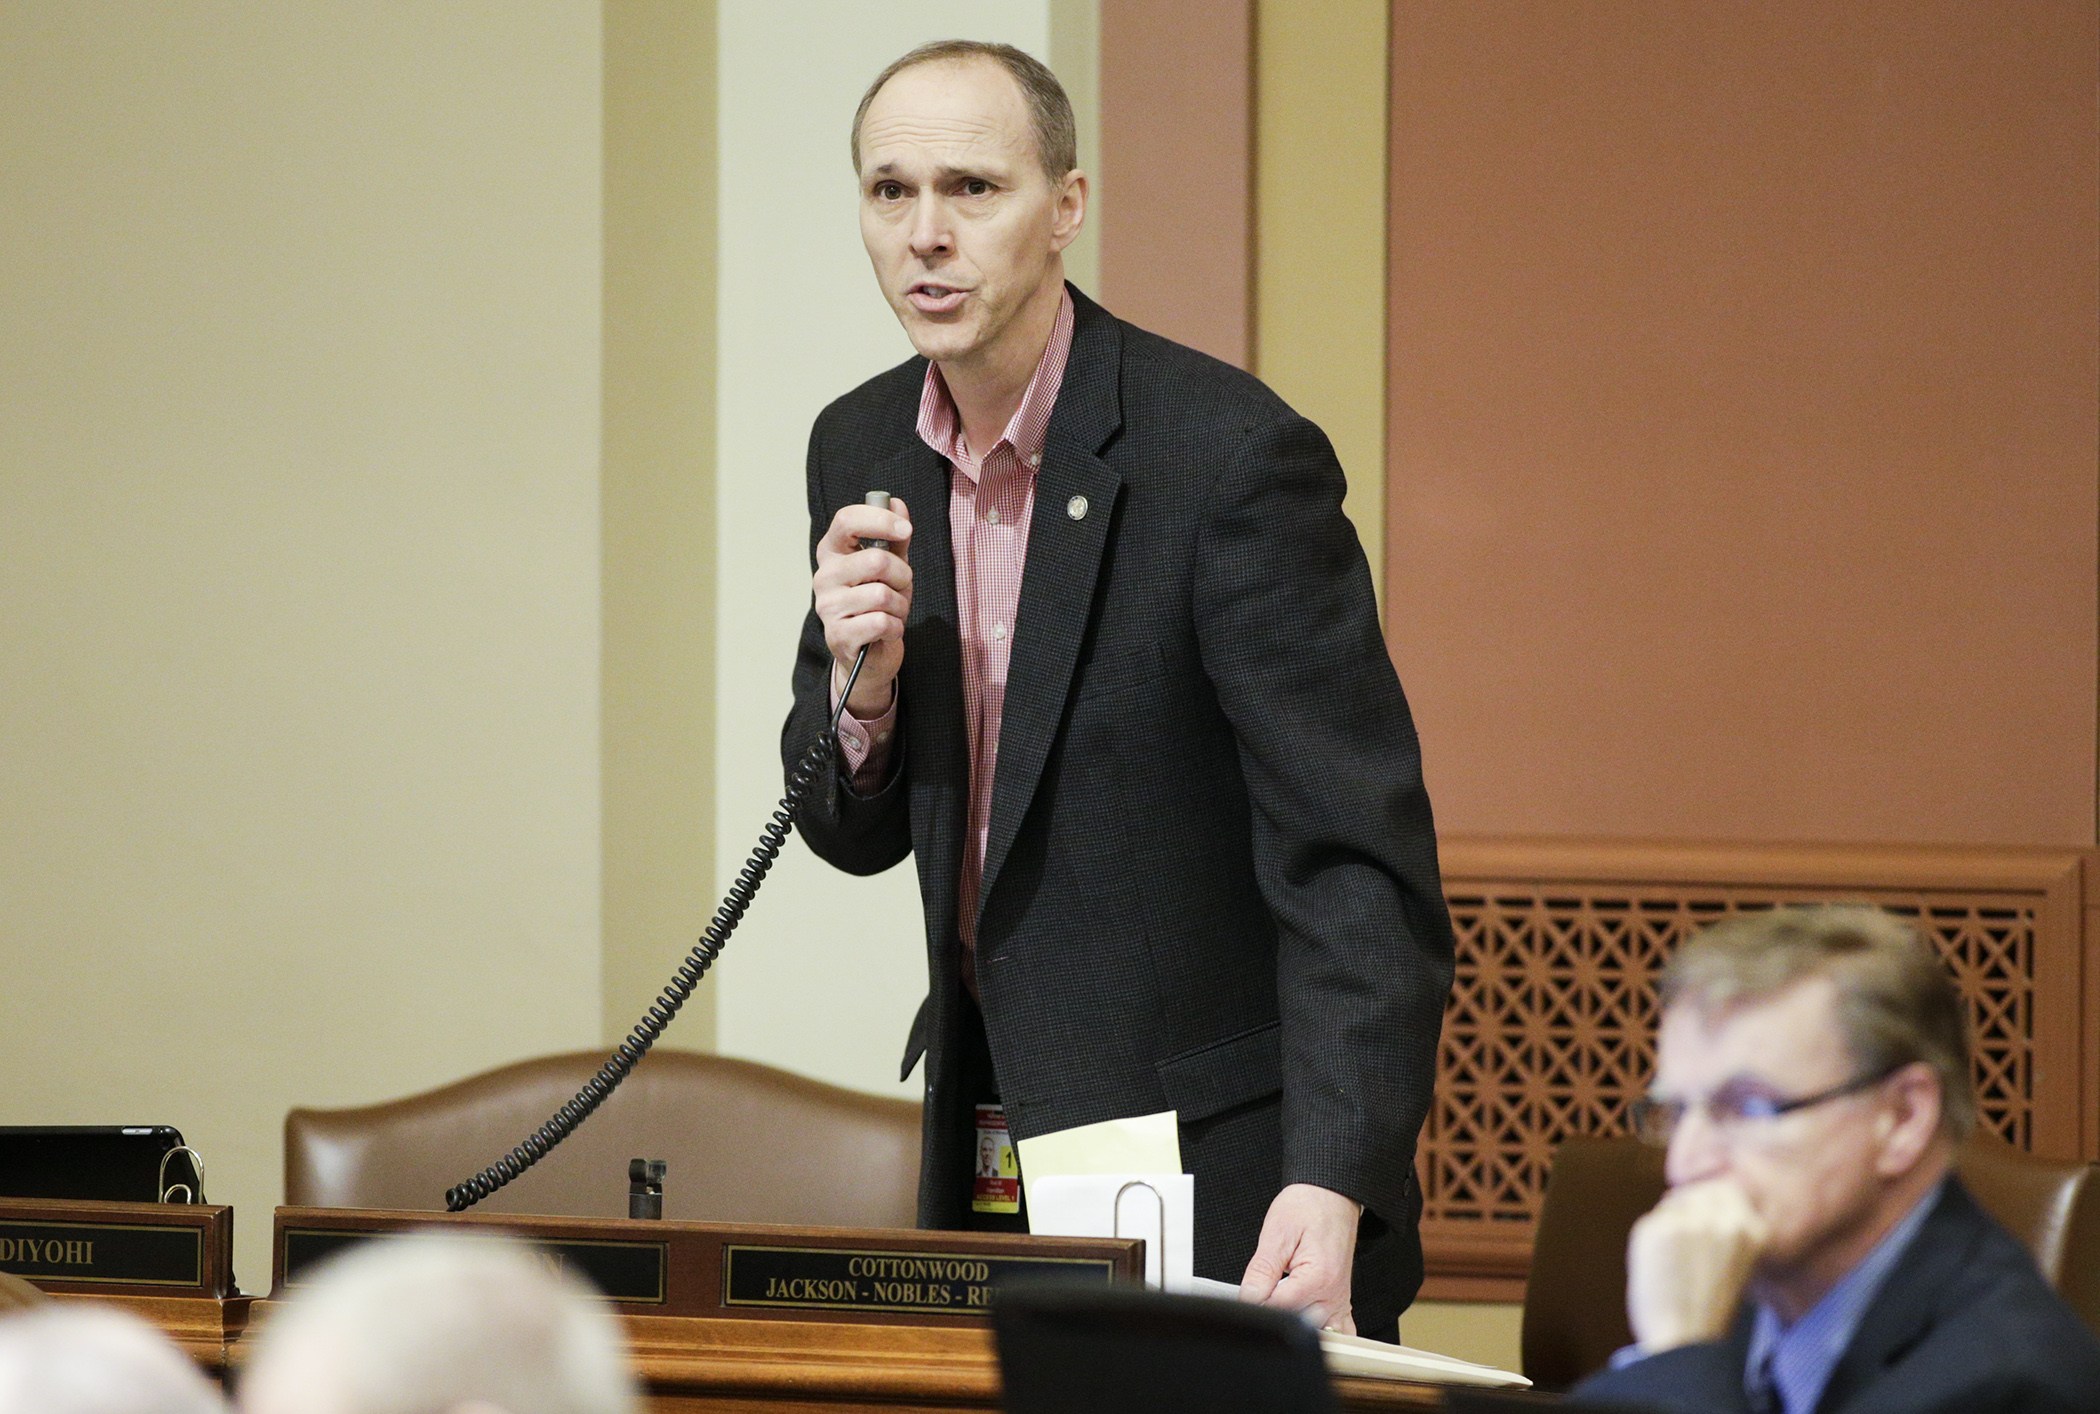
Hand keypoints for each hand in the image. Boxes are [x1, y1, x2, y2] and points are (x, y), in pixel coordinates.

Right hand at [813, 497, 912, 715]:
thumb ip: (896, 537)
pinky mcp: (838, 636)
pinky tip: (886, 631)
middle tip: (901, 587)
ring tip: (893, 612)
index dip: (879, 519)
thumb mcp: (893, 566)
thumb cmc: (880, 602)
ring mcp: (827, 607)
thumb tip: (897, 504)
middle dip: (903, 575)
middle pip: (876, 560)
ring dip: (901, 605)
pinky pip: (881, 622)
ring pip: (882, 594)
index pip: (847, 520)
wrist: (871, 653)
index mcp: (833, 552)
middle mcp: (824, 576)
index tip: (905, 529)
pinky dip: (895, 628)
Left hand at [1239, 1183, 1361, 1333]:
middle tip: (1260, 1289)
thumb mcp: (1276, 1232)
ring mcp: (1339, 1300)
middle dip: (1273, 1311)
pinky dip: (1322, 1332)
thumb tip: (1248, 1297)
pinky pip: (1338, 1330)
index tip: (1247, 1293)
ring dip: (1295, 1321)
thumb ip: (1261, 1269)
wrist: (1331, 1196)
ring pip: (1315, 1332)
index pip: (1279, 1308)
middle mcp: (1333, 1294)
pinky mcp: (1341, 1301)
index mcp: (1317, 1278)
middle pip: (1296, 1322)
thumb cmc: (1308, 1207)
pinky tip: (1306, 1322)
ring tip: (1281, 1297)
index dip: (1255, 1302)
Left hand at [1626, 1178, 1769, 1353]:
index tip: (1698, 1217)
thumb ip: (1723, 1228)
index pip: (1726, 1189)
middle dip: (1686, 1206)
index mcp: (1752, 1229)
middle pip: (1697, 1190)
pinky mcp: (1656, 1227)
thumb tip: (1694, 1195)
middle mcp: (1723, 1219)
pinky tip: (1658, 1267)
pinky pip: (1650, 1221)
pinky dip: (1650, 1241)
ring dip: (1668, 1224)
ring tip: (1672, 1262)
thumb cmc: (1708, 1310)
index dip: (1708, 1200)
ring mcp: (1689, 1221)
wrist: (1684, 1341)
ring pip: (1671, 1204)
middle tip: (1678, 1238)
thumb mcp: (1736, 1262)